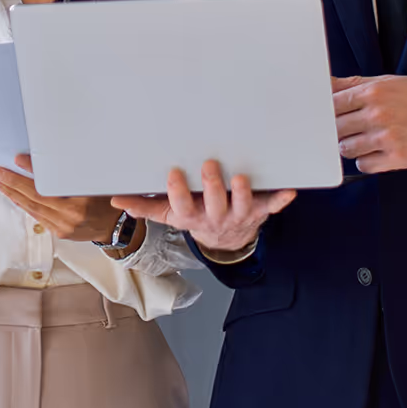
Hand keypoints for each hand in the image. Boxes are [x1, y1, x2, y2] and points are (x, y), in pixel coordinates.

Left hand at [0, 154, 128, 243]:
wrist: (116, 226)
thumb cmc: (108, 200)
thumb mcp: (95, 181)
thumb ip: (72, 173)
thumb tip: (49, 156)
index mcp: (80, 203)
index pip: (49, 185)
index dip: (32, 172)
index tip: (19, 160)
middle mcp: (69, 217)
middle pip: (35, 199)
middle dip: (13, 184)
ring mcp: (62, 227)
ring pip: (32, 209)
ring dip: (13, 195)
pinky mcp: (58, 232)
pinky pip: (36, 216)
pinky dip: (24, 204)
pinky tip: (14, 195)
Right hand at [113, 160, 294, 255]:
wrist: (226, 242)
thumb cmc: (196, 217)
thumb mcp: (170, 215)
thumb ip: (145, 206)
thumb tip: (117, 199)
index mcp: (192, 217)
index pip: (182, 207)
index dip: (178, 192)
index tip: (175, 173)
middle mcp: (215, 218)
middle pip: (214, 205)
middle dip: (213, 186)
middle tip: (210, 165)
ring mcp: (239, 215)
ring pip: (242, 206)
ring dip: (244, 193)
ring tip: (241, 177)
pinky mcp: (259, 211)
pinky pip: (271, 207)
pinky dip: (280, 200)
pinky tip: (289, 190)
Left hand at [333, 75, 406, 173]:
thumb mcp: (390, 81)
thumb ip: (356, 84)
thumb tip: (328, 84)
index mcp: (373, 93)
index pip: (332, 104)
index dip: (328, 112)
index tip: (329, 116)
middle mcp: (378, 114)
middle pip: (336, 128)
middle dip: (339, 130)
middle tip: (350, 129)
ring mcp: (387, 138)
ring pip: (346, 149)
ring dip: (350, 147)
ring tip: (364, 141)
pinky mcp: (397, 158)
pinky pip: (364, 165)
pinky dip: (366, 161)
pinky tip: (376, 153)